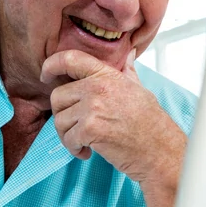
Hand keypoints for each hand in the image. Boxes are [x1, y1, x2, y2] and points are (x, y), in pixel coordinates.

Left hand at [41, 50, 185, 185]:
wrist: (159, 150)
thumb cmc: (150, 123)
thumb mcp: (138, 89)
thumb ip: (126, 71)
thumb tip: (127, 54)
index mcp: (107, 75)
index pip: (70, 59)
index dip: (51, 65)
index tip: (46, 75)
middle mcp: (97, 88)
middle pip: (58, 96)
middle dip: (63, 114)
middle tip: (76, 127)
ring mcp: (93, 108)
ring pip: (60, 120)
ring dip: (68, 136)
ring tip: (84, 142)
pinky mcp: (90, 129)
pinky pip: (67, 139)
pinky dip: (74, 149)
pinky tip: (88, 152)